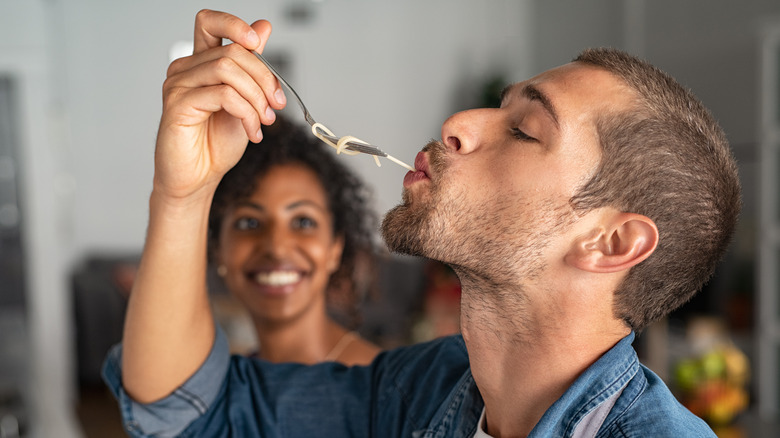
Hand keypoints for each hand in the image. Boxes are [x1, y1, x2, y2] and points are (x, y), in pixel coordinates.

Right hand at [153, 9, 285, 199]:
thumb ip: (252, 66)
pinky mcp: (178, 105)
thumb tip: (263, 27)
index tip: (256, 41)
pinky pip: (223, 95)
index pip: (209, 22)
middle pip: (232, 51)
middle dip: (264, 78)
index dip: (234, 23)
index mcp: (200, 63)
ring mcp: (178, 85)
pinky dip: (246, 113)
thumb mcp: (245, 100)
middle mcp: (185, 69)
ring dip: (256, 97)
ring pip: (228, 70)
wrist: (198, 178)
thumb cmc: (215, 143)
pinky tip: (252, 131)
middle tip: (276, 105)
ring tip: (264, 121)